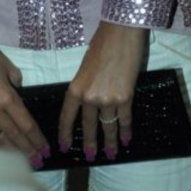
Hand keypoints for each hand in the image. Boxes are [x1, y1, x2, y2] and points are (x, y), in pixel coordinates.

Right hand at [0, 25, 48, 165]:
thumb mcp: (9, 68)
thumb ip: (17, 87)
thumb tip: (19, 100)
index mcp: (6, 97)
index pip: (26, 125)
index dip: (37, 139)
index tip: (45, 150)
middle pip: (14, 136)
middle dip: (28, 150)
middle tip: (38, 161)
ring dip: (11, 151)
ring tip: (23, 160)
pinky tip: (1, 148)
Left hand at [58, 21, 146, 160]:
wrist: (120, 34)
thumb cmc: (100, 44)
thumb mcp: (85, 66)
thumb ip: (85, 85)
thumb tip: (88, 99)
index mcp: (76, 87)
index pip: (67, 115)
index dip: (65, 132)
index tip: (64, 146)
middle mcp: (90, 97)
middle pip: (88, 125)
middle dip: (89, 142)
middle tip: (90, 156)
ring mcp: (109, 100)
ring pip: (108, 126)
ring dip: (110, 142)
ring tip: (110, 154)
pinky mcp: (125, 98)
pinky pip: (124, 119)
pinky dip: (126, 131)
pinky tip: (126, 140)